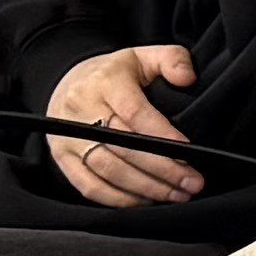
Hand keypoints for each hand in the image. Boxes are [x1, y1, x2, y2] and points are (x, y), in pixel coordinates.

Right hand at [46, 43, 208, 206]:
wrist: (66, 83)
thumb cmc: (114, 74)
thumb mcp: (143, 55)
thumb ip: (172, 59)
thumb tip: (188, 78)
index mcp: (106, 82)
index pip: (135, 112)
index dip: (162, 134)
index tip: (188, 151)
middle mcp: (82, 109)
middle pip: (124, 147)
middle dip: (162, 169)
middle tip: (192, 183)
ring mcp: (69, 137)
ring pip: (109, 170)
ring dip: (145, 188)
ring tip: (176, 195)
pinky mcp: (62, 159)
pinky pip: (90, 186)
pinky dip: (119, 199)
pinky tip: (145, 200)